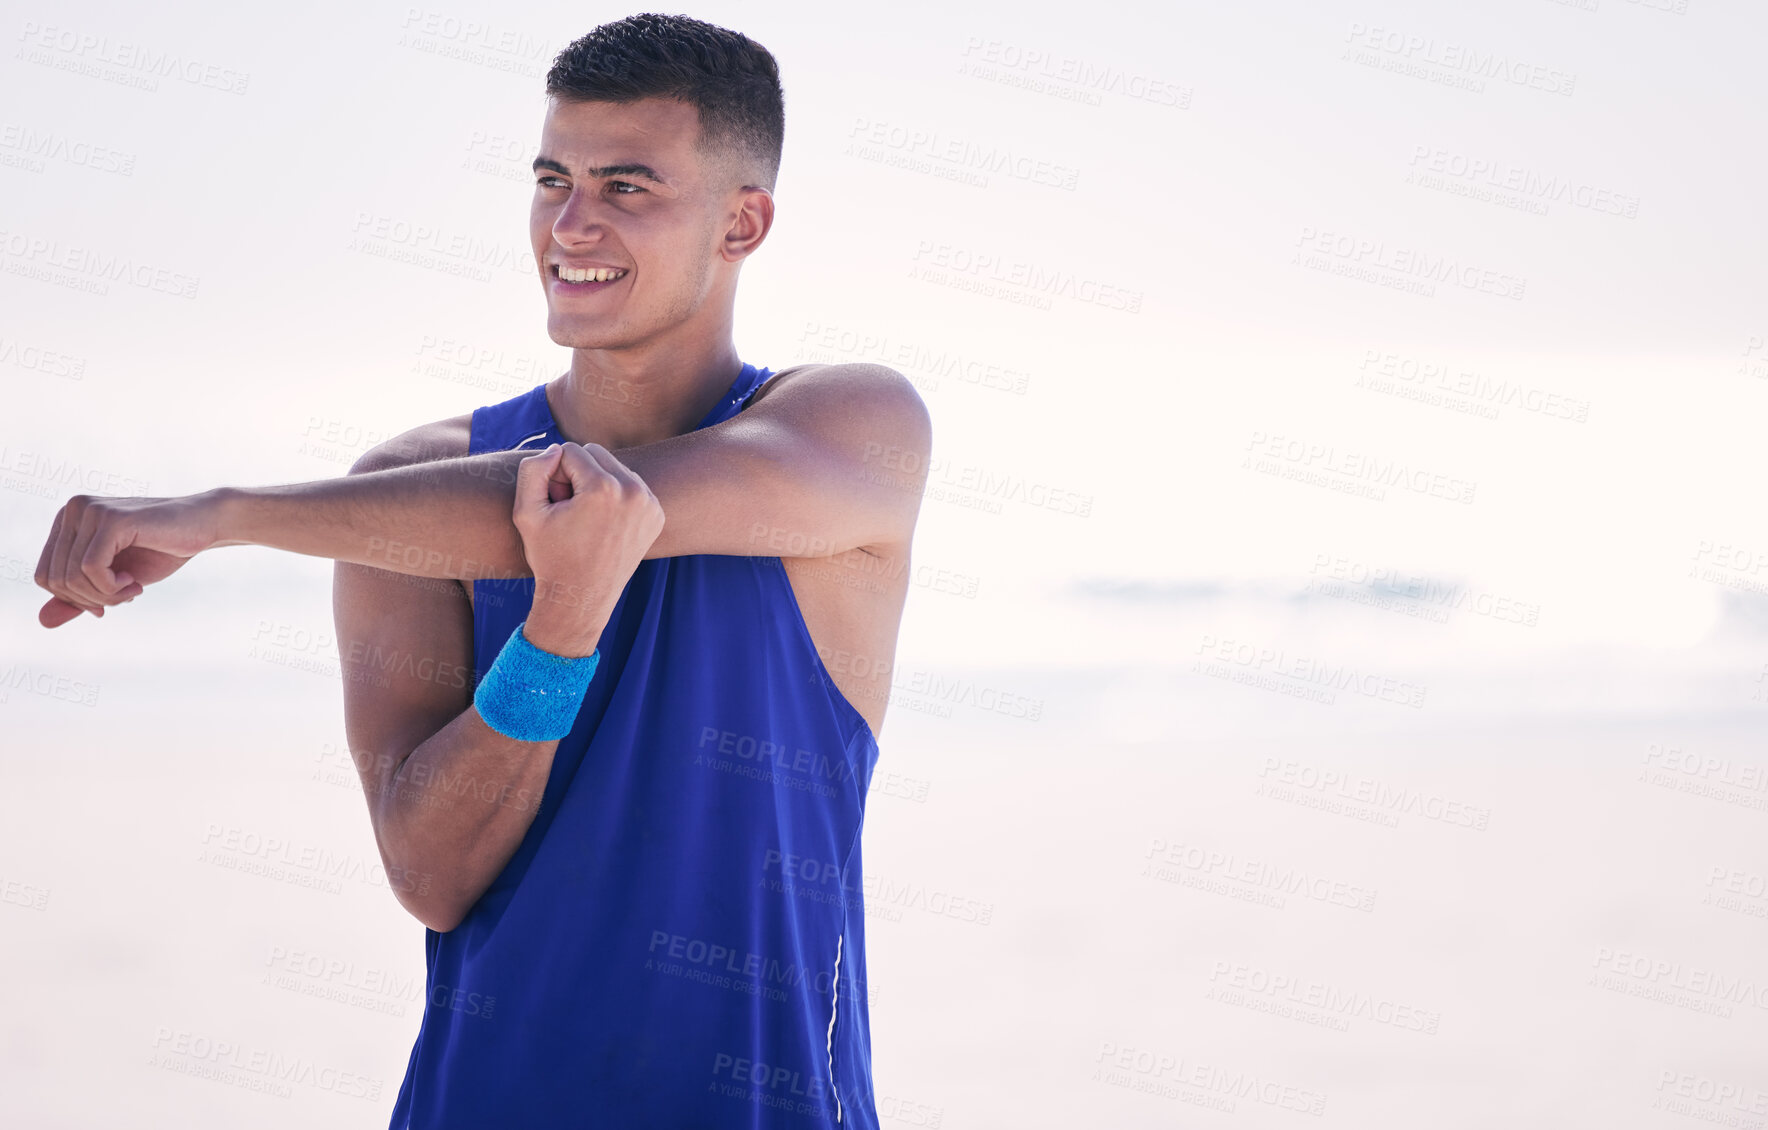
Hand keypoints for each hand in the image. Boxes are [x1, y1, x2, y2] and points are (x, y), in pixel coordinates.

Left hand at [35, 491, 221, 627]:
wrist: (205, 525)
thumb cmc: (162, 550)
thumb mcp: (115, 581)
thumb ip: (80, 598)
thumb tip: (42, 622)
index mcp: (68, 521)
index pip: (45, 575)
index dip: (74, 600)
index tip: (107, 603)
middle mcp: (72, 510)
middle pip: (54, 579)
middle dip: (90, 600)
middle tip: (124, 598)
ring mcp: (90, 511)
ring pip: (72, 576)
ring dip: (105, 596)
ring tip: (132, 591)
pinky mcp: (111, 519)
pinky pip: (91, 568)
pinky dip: (112, 587)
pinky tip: (135, 583)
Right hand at [513, 443, 664, 654]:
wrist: (582, 597)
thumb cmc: (550, 555)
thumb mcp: (525, 512)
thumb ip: (533, 469)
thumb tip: (556, 449)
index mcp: (603, 489)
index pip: (570, 451)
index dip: (553, 474)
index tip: (555, 504)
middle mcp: (633, 491)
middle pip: (596, 453)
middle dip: (577, 474)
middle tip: (569, 509)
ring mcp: (650, 503)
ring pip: (614, 467)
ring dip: (596, 483)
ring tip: (586, 518)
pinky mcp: (657, 514)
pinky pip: (631, 485)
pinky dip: (616, 496)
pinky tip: (604, 523)